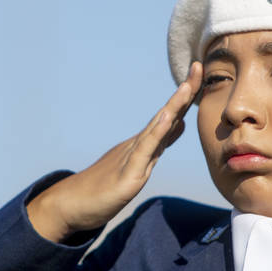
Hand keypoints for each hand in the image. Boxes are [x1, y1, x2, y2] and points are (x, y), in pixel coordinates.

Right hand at [27, 62, 202, 242]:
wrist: (71, 204)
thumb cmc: (102, 188)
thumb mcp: (138, 164)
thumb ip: (158, 144)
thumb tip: (179, 124)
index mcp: (144, 145)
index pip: (170, 117)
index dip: (186, 97)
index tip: (201, 74)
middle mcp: (138, 145)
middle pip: (167, 115)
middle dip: (185, 93)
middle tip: (199, 66)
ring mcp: (131, 158)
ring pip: (156, 129)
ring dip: (173, 107)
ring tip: (186, 87)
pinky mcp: (127, 176)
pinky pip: (144, 152)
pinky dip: (157, 134)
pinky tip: (168, 120)